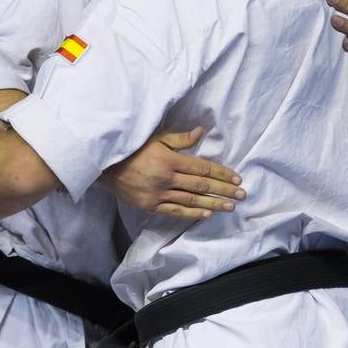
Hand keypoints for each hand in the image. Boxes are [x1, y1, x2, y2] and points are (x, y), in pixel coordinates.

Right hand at [98, 127, 244, 220]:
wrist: (105, 166)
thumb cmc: (132, 149)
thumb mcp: (156, 138)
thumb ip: (180, 139)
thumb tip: (202, 132)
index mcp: (171, 160)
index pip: (203, 168)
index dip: (222, 173)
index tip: (237, 178)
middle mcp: (168, 178)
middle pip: (202, 185)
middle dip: (224, 190)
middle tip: (242, 195)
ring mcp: (159, 194)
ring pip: (192, 200)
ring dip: (213, 204)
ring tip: (230, 207)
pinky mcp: (150, 206)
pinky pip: (175, 211)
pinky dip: (191, 213)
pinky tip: (206, 215)